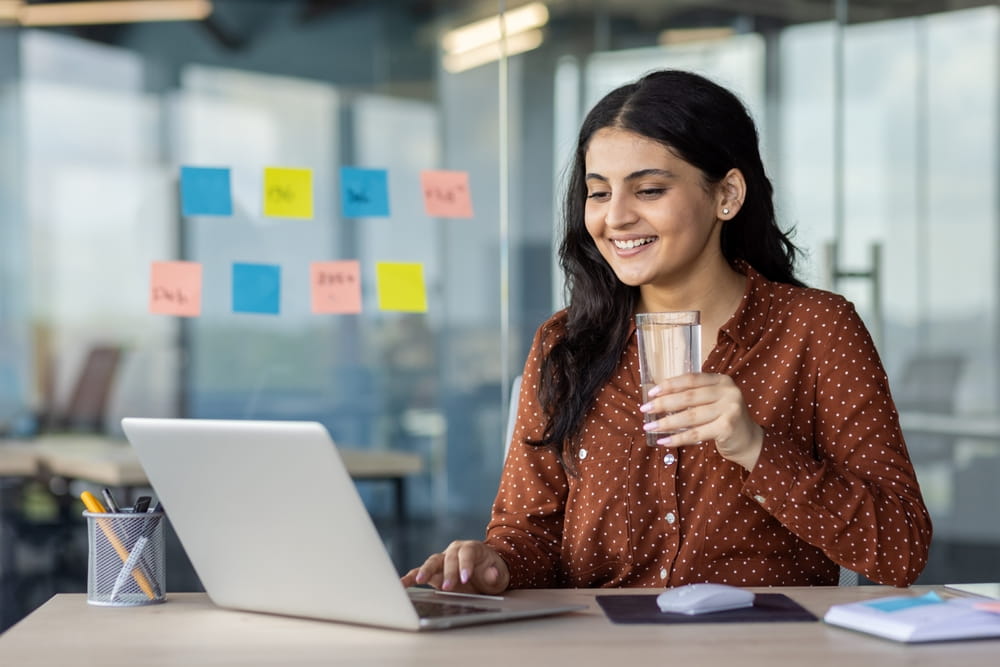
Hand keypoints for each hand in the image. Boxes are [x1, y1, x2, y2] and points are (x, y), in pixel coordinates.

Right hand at [400, 540, 509, 594]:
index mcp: (471, 548)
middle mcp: (455, 551)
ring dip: (425, 571)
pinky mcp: (434, 572)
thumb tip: (492, 573)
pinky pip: (420, 572)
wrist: (485, 573)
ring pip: (432, 562)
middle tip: (448, 587)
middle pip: (449, 558)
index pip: (467, 553)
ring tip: (418, 580)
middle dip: (448, 572)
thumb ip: (495, 574)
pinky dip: (411, 577)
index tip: (465, 578)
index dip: (466, 564)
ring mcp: (443, 560)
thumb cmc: (491, 572)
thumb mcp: (499, 574)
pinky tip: (402, 584)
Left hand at [640, 372, 763, 470]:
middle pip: (688, 397)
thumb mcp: (713, 401)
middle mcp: (728, 391)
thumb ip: (694, 395)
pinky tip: (663, 441)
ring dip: (666, 423)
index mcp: (722, 380)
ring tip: (649, 427)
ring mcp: (730, 409)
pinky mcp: (728, 427)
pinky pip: (696, 434)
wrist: (749, 441)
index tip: (651, 392)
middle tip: (645, 409)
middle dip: (663, 403)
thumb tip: (659, 397)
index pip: (691, 379)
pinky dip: (677, 439)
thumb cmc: (724, 419)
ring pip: (690, 416)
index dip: (669, 384)